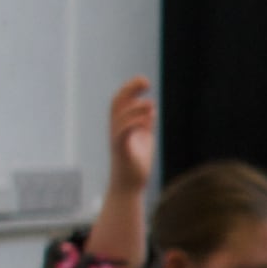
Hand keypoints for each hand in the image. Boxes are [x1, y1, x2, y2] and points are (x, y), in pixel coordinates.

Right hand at [106, 77, 156, 194]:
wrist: (129, 186)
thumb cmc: (136, 164)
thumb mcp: (144, 139)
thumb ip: (145, 124)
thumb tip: (150, 109)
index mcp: (122, 125)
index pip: (121, 101)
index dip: (130, 89)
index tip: (145, 82)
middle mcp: (116, 130)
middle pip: (116, 103)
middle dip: (129, 89)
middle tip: (145, 81)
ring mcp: (117, 140)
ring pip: (118, 117)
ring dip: (134, 108)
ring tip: (150, 104)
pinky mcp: (121, 151)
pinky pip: (121, 133)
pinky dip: (133, 123)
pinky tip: (147, 119)